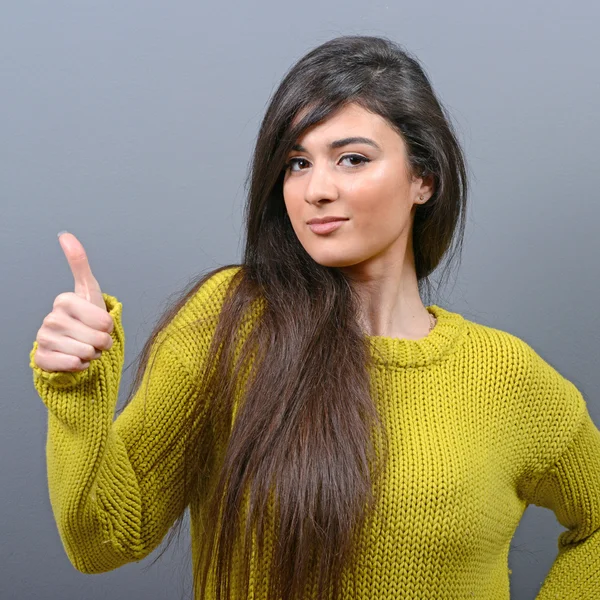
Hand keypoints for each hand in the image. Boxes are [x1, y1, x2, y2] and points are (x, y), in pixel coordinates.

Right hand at [33, 232, 114, 371]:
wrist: (73, 342)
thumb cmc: (85, 316)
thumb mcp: (88, 289)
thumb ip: (79, 262)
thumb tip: (65, 234)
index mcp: (64, 300)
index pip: (104, 322)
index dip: (109, 327)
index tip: (101, 323)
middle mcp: (51, 318)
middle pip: (97, 339)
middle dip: (102, 343)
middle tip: (94, 338)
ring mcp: (44, 338)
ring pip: (85, 353)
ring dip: (92, 354)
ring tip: (85, 347)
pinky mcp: (42, 358)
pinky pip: (72, 365)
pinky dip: (80, 366)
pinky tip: (75, 358)